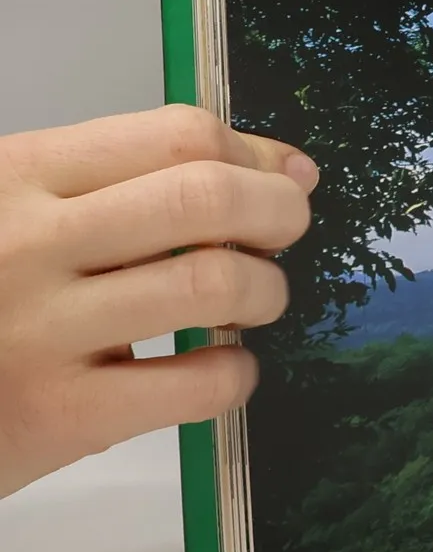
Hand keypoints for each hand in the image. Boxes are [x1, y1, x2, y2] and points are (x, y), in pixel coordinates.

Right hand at [0, 106, 314, 498]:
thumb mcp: (14, 210)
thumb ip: (119, 184)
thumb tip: (277, 168)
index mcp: (18, 176)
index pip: (174, 136)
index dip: (253, 152)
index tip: (283, 173)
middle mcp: (29, 244)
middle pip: (205, 199)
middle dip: (278, 211)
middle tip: (287, 232)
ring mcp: (40, 331)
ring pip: (212, 286)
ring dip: (265, 291)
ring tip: (256, 301)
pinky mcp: (55, 415)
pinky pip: (193, 385)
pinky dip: (235, 375)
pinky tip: (225, 369)